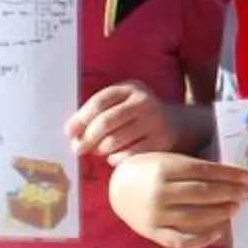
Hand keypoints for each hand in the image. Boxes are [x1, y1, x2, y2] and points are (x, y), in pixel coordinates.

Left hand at [69, 81, 193, 162]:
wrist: (178, 124)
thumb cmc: (138, 115)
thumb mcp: (123, 102)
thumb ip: (100, 111)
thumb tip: (73, 134)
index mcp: (130, 88)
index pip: (99, 102)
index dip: (80, 118)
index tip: (69, 132)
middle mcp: (144, 102)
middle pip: (105, 122)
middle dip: (86, 138)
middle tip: (78, 149)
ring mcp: (155, 122)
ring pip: (114, 141)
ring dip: (99, 150)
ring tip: (98, 151)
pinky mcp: (162, 142)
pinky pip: (128, 155)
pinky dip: (115, 159)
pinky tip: (114, 157)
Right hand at [106, 151, 247, 247]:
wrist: (116, 189)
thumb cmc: (148, 170)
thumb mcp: (166, 159)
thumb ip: (193, 167)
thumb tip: (231, 175)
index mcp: (164, 168)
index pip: (204, 171)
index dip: (229, 174)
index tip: (247, 176)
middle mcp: (159, 192)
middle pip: (203, 193)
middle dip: (229, 193)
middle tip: (246, 193)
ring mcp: (156, 215)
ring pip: (196, 217)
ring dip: (220, 213)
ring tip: (235, 208)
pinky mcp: (153, 233)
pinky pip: (181, 240)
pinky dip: (202, 239)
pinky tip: (218, 232)